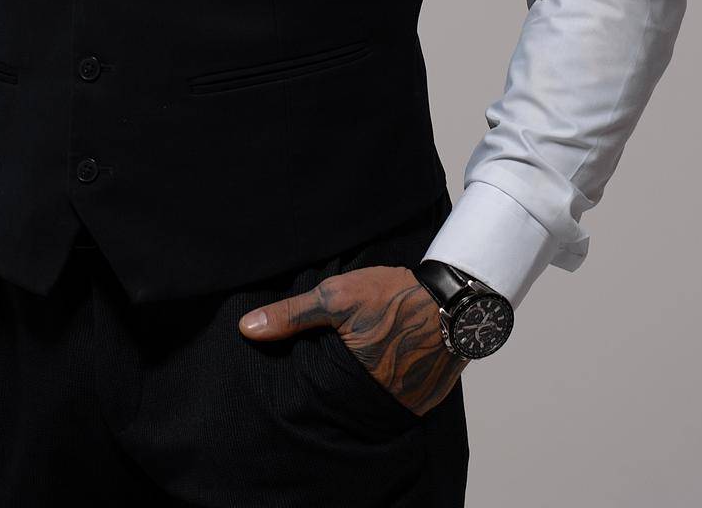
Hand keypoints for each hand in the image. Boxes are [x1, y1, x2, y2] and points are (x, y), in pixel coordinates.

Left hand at [238, 264, 468, 416]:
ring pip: (368, 407)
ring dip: (359, 393)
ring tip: (355, 371)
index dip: (303, 388)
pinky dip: (386, 391)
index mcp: (350, 380)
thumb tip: (247, 329)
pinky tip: (381, 371)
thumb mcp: (336, 296)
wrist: (455, 299)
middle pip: (341, 406)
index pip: (313, 398)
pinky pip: (395, 404)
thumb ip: (292, 315)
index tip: (294, 380)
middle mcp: (378, 402)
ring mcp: (404, 405)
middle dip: (331, 394)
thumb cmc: (393, 295)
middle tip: (327, 373)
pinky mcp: (423, 401)